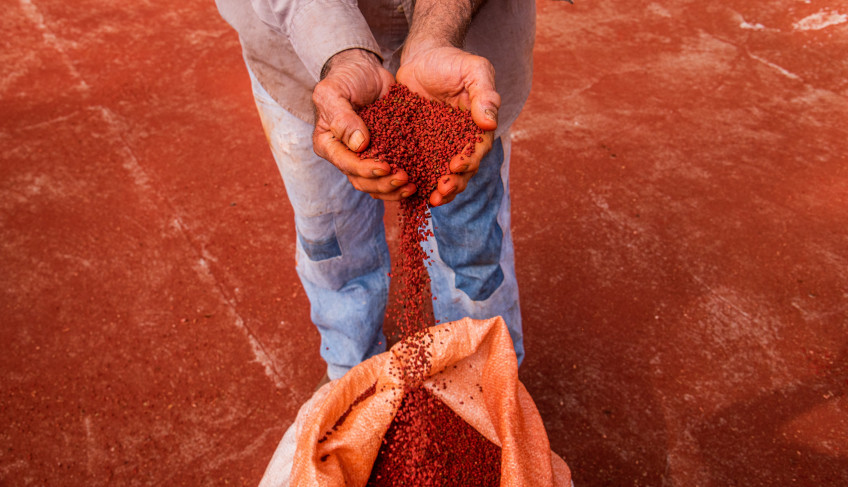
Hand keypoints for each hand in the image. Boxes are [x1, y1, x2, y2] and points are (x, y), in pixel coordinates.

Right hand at [312, 49, 416, 199]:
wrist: (365, 70)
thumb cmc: (345, 78)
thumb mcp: (335, 92)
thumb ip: (342, 117)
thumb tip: (358, 144)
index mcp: (329, 144)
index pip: (346, 164)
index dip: (366, 169)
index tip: (385, 167)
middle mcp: (345, 156)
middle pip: (362, 181)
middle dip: (383, 184)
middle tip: (405, 179)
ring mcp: (365, 157)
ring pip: (377, 184)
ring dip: (394, 189)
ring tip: (412, 185)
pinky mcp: (384, 153)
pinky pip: (391, 175)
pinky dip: (402, 182)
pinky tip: (419, 182)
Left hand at [397, 45, 499, 205]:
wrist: (423, 57)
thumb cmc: (452, 62)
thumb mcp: (474, 71)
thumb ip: (484, 95)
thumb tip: (491, 122)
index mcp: (477, 128)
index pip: (477, 150)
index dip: (469, 161)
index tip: (457, 166)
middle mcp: (460, 143)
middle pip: (461, 171)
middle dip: (453, 184)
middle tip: (441, 192)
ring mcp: (439, 147)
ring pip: (440, 175)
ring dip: (437, 190)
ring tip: (430, 200)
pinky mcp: (418, 147)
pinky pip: (417, 167)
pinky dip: (414, 180)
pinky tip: (405, 190)